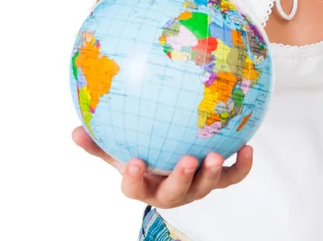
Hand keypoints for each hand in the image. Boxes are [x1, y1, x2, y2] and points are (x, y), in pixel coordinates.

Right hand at [72, 126, 253, 207]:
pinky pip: (233, 176)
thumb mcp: (117, 149)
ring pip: (205, 187)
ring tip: (216, 156)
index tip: (133, 162)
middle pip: (176, 193)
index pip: (134, 188)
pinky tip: (247, 146)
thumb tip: (74, 130)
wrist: (169, 160)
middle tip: (186, 160)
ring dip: (212, 174)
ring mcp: (196, 186)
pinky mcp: (217, 179)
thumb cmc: (141, 154)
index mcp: (144, 184)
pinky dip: (242, 165)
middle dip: (182, 179)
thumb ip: (98, 143)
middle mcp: (171, 190)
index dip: (134, 179)